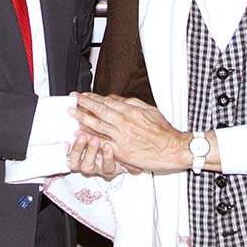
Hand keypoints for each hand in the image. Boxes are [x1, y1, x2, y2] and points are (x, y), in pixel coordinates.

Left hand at [74, 93, 191, 173]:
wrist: (173, 149)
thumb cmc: (164, 131)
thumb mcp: (150, 110)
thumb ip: (131, 103)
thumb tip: (116, 100)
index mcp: (131, 111)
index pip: (107, 102)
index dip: (93, 98)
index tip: (83, 95)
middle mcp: (125, 122)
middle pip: (99, 111)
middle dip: (84, 105)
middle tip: (73, 100)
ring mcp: (122, 137)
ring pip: (98, 125)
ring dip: (83, 119)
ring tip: (72, 113)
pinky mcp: (122, 151)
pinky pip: (103, 142)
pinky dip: (92, 138)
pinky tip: (82, 135)